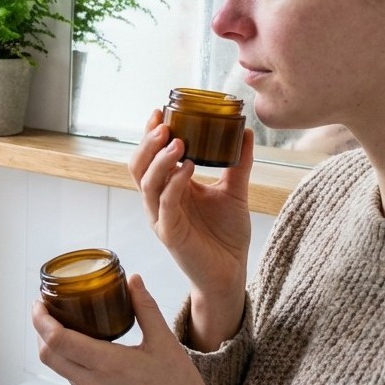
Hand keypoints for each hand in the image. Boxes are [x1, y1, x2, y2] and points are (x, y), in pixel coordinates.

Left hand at [32, 274, 220, 384]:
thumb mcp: (165, 343)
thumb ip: (145, 308)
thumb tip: (133, 281)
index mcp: (107, 365)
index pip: (56, 340)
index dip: (41, 319)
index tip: (40, 302)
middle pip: (48, 356)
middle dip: (40, 330)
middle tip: (47, 310)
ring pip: (60, 370)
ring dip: (54, 347)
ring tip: (66, 325)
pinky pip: (75, 382)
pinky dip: (71, 362)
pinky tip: (86, 350)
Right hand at [128, 109, 253, 349]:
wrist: (231, 272)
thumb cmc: (226, 235)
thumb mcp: (234, 191)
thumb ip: (238, 163)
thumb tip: (245, 130)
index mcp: (168, 189)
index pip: (149, 157)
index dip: (149, 134)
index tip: (159, 111)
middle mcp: (159, 202)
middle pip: (138, 167)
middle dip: (148, 143)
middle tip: (165, 125)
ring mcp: (161, 218)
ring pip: (147, 184)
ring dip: (160, 160)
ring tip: (178, 141)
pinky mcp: (170, 234)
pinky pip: (165, 204)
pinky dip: (174, 183)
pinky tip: (188, 167)